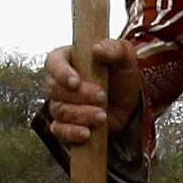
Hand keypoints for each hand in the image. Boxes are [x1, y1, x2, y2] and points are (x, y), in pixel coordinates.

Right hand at [42, 37, 130, 156]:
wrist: (129, 105)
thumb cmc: (122, 76)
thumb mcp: (125, 58)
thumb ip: (114, 49)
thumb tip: (97, 48)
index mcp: (68, 59)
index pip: (53, 62)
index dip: (61, 72)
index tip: (76, 81)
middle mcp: (60, 81)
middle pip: (55, 89)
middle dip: (79, 95)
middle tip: (102, 96)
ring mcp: (60, 103)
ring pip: (59, 110)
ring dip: (81, 114)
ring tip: (102, 115)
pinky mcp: (65, 124)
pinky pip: (59, 131)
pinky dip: (72, 133)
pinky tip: (87, 134)